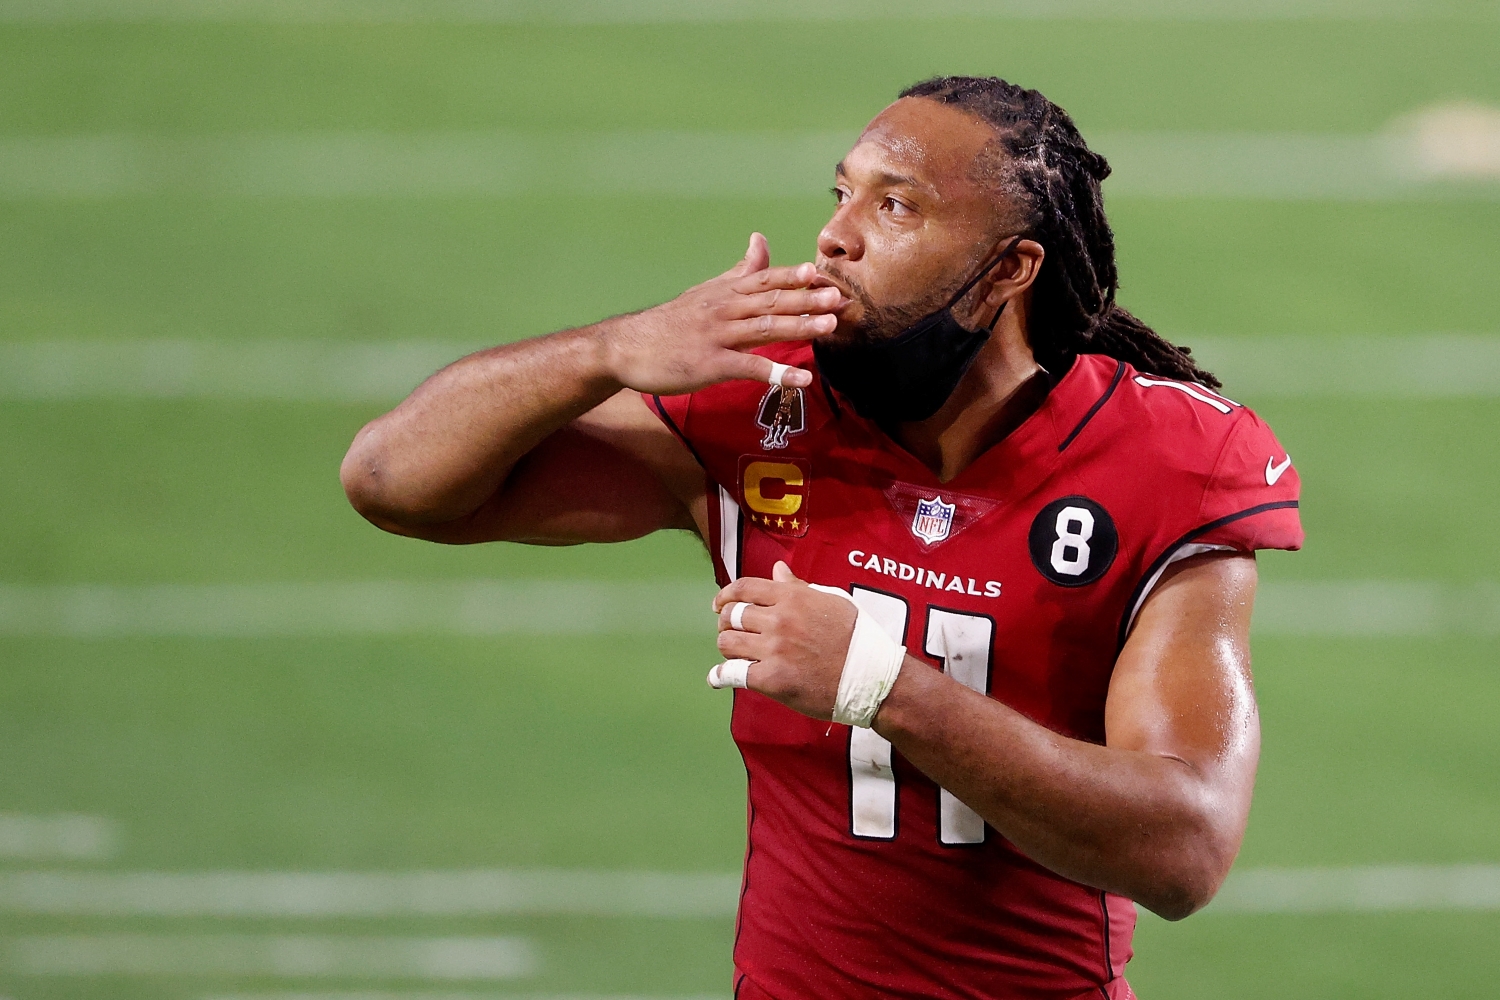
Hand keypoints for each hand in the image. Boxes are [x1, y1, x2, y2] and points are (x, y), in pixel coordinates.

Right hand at [598, 233, 848, 395]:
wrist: (626, 347)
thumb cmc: (670, 322)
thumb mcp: (706, 291)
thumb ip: (739, 271)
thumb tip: (761, 240)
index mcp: (725, 293)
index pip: (764, 279)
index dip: (793, 276)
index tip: (820, 273)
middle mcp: (724, 310)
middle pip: (771, 301)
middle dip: (807, 299)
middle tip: (839, 298)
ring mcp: (717, 336)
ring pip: (764, 328)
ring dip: (798, 327)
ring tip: (828, 327)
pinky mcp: (710, 364)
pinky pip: (748, 367)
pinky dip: (775, 372)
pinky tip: (800, 378)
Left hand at [711, 561, 857, 719]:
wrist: (871, 677)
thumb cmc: (857, 637)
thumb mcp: (832, 600)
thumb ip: (799, 586)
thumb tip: (776, 570)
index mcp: (792, 597)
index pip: (744, 588)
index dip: (726, 595)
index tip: (718, 604)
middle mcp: (779, 620)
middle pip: (732, 615)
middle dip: (726, 623)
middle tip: (731, 631)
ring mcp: (774, 650)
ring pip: (727, 643)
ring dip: (726, 646)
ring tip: (734, 652)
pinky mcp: (772, 679)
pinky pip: (733, 674)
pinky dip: (720, 676)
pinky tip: (717, 678)